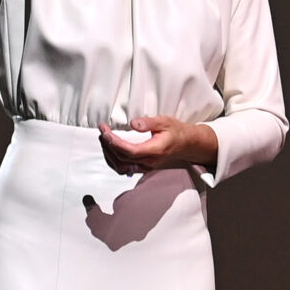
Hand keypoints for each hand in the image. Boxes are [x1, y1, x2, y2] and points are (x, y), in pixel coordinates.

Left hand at [99, 115, 219, 173]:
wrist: (186, 144)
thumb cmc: (176, 131)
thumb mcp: (164, 121)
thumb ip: (148, 122)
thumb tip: (133, 124)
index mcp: (155, 150)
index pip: (130, 151)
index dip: (114, 143)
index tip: (106, 131)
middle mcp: (149, 161)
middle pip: (122, 159)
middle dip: (108, 145)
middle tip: (103, 130)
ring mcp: (146, 166)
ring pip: (121, 167)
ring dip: (109, 154)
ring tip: (104, 139)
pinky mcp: (143, 167)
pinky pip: (124, 169)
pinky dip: (113, 160)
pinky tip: (109, 149)